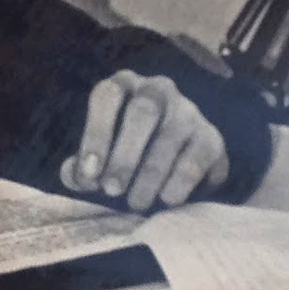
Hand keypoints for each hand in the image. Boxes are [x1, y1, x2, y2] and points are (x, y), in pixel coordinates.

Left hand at [59, 70, 228, 211]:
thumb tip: (76, 176)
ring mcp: (188, 111)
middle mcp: (158, 89)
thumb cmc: (126, 155)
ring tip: (136, 203)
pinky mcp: (212, 138)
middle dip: (125, 155)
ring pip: (169, 138)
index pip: (108, 95)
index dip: (96, 133)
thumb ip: (82, 168)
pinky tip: (166, 200)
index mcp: (123, 85)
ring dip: (149, 176)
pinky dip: (178, 183)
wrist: (177, 164)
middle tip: (112, 190)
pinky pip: (195, 159)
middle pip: (142, 111)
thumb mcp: (100, 157)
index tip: (90, 173)